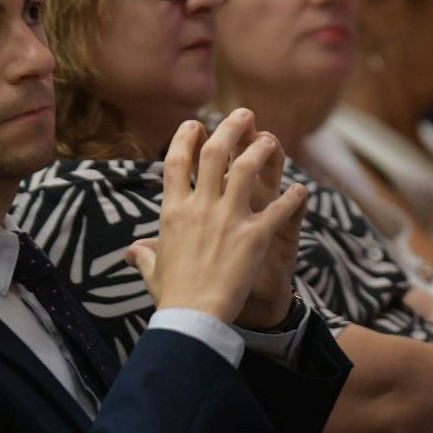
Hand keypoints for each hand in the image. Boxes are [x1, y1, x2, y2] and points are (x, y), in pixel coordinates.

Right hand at [125, 111, 307, 324]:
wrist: (193, 317)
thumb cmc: (171, 296)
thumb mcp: (152, 270)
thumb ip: (143, 255)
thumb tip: (131, 252)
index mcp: (173, 211)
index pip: (176, 161)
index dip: (185, 137)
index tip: (195, 124)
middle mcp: (200, 207)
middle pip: (214, 153)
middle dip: (230, 127)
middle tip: (243, 114)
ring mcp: (228, 219)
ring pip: (248, 169)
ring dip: (261, 150)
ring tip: (271, 140)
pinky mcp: (254, 237)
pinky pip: (279, 209)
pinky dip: (293, 198)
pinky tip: (302, 190)